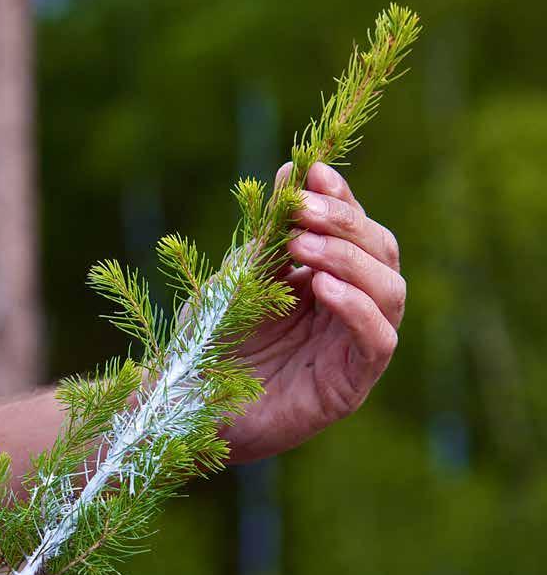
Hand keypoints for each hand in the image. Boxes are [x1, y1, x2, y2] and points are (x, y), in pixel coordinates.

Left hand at [227, 162, 405, 460]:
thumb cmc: (210, 343)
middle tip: (301, 212)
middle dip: (345, 224)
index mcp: (329, 282)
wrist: (185, 405)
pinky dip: (358, 310)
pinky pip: (379, 343)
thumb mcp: (239, 277)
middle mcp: (349, 313)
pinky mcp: (349, 387)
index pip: (359, 231)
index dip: (343, 199)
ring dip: (349, 260)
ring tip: (302, 247)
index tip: (314, 174)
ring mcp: (352, 350)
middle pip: (383, 255)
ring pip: (390, 293)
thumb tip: (292, 169)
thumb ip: (269, 234)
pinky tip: (322, 288)